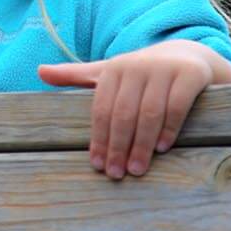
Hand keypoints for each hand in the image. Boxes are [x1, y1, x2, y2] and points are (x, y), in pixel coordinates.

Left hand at [37, 41, 226, 179]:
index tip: (97, 165)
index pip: (101, 109)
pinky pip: (176, 107)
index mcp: (114, 68)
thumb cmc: (142, 74)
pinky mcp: (190, 75)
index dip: (98, 139)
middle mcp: (137, 66)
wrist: (188, 56)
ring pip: (148, 113)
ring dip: (141, 145)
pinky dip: (168, 129)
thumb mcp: (109, 73)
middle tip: (117, 174)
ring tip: (138, 169)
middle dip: (118, 147)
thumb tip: (40, 72)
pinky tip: (161, 148)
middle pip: (122, 114)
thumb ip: (76, 75)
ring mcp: (165, 69)